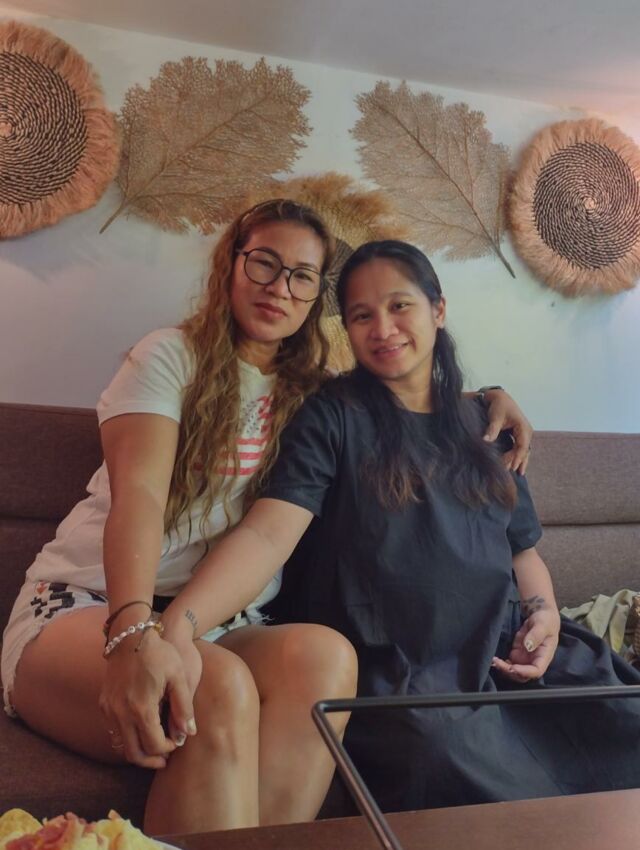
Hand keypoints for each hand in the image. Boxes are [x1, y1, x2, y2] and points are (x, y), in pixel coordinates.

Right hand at [99, 629, 195, 767]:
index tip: (176, 743)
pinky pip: (113, 732)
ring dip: (137, 751)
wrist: (131, 636)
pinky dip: (127, 739)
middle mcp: (121, 713)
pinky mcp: (104, 704)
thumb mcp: (178, 676)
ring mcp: (109, 709)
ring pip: (120, 745)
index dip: (167, 750)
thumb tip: (188, 733)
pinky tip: (141, 732)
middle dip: (151, 760)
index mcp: (141, 708)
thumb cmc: (159, 653)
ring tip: (154, 748)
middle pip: (134, 753)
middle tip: (165, 759)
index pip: (154, 745)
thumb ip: (183, 707)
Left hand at [482, 389, 532, 474]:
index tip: (512, 467)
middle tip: (508, 471)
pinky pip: (520, 448)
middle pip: (524, 450)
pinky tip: (515, 465)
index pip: (522, 446)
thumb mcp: (495, 417)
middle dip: (517, 461)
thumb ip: (492, 430)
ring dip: (520, 460)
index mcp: (523, 427)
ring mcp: (524, 434)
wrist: (500, 398)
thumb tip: (486, 441)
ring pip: (524, 450)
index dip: (517, 457)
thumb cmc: (499, 406)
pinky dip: (518, 456)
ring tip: (517, 473)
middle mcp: (526, 431)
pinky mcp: (519, 435)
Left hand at [492, 609, 559, 682]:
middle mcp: (535, 660)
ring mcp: (525, 659)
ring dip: (503, 669)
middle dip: (510, 672)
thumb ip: (536, 635)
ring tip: (493, 660)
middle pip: (523, 675)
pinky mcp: (517, 654)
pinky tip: (494, 659)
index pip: (536, 671)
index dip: (524, 672)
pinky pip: (509, 664)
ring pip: (514, 671)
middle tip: (497, 663)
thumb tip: (528, 646)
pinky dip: (501, 664)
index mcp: (545, 656)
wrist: (540, 614)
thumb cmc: (546, 619)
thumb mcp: (542, 624)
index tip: (513, 667)